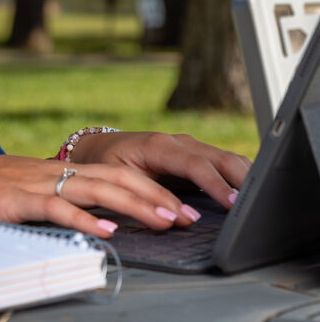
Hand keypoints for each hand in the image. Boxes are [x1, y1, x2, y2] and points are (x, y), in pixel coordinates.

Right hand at [0, 149, 231, 237]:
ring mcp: (35, 184)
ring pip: (94, 188)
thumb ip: (56, 200)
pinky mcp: (16, 200)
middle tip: (187, 215)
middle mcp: (52, 172)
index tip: (179, 207)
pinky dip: (84, 216)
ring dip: (133, 204)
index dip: (148, 189)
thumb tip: (93, 219)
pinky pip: (56, 206)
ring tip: (163, 219)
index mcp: (56, 171)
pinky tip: (107, 229)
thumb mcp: (24, 191)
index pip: (113, 175)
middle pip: (113, 178)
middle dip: (154, 196)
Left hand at [69, 130, 251, 208]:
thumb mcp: (119, 180)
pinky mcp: (195, 155)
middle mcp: (178, 142)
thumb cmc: (107, 164)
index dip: (217, 185)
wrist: (99, 148)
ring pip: (227, 158)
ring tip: (261, 202)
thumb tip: (180, 218)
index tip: (234, 205)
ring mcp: (189, 146)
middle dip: (242, 180)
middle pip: (220, 157)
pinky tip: (250, 193)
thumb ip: (147, 196)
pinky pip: (223, 163)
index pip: (196, 164)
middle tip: (258, 206)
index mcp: (158, 146)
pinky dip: (239, 176)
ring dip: (245, 177)